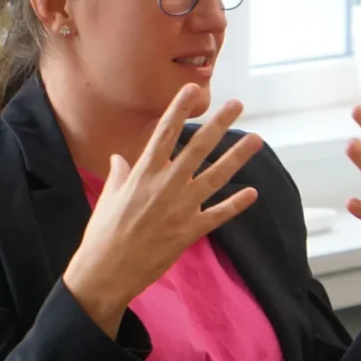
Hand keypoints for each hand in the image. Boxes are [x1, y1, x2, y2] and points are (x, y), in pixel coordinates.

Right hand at [63, 84, 262, 336]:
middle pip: (198, 148)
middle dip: (219, 124)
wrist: (106, 272)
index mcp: (143, 173)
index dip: (179, 109)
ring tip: (257, 140)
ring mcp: (180, 207)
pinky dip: (235, 204)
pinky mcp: (190, 231)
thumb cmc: (103, 232)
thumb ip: (120, 174)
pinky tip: (252, 192)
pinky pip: (218, 214)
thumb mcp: (109, 197)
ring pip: (215, 176)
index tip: (192, 89)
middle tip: (237, 104)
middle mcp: (165, 185)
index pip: (165, 133)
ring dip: (237, 157)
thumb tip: (119, 158)